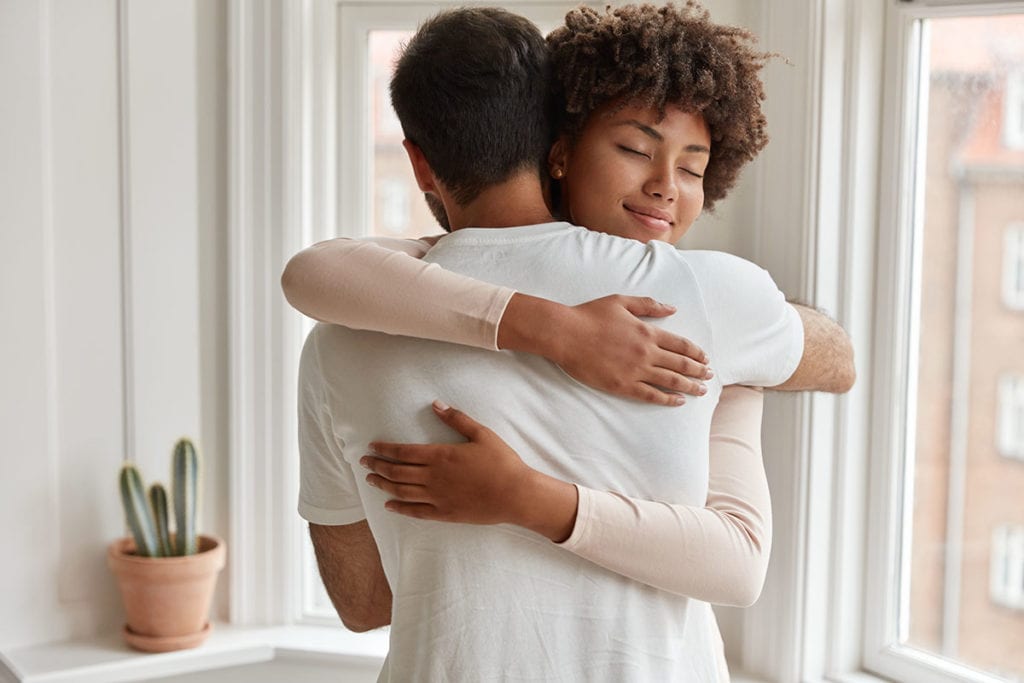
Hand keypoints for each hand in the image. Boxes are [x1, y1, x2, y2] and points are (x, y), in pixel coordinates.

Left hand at [362, 401, 535, 524]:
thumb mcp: (481, 434)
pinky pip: (415, 511)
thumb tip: (436, 404)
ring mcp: (437, 497)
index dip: (385, 449)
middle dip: (377, 466)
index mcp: (440, 456)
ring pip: (401, 491)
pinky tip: (389, 505)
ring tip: (371, 480)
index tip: (372, 447)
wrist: (516, 494)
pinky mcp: (444, 514)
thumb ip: (457, 419)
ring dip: (383, 485)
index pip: (403, 452)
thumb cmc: (502, 462)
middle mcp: (433, 477)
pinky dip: (399, 507)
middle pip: (396, 471)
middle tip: (364, 463)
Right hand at [499, 294, 710, 405]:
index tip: (705, 358)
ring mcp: (635, 370)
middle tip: (709, 376)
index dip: (696, 352)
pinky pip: (650, 395)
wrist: (566, 334)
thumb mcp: (622, 301)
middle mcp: (646, 352)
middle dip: (698, 371)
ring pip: (670, 381)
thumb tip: (672, 308)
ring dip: (689, 386)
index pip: (681, 345)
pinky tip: (678, 401)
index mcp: (648, 332)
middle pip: (681, 364)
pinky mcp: (622, 385)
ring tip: (701, 390)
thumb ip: (649, 304)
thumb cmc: (590, 315)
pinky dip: (667, 399)